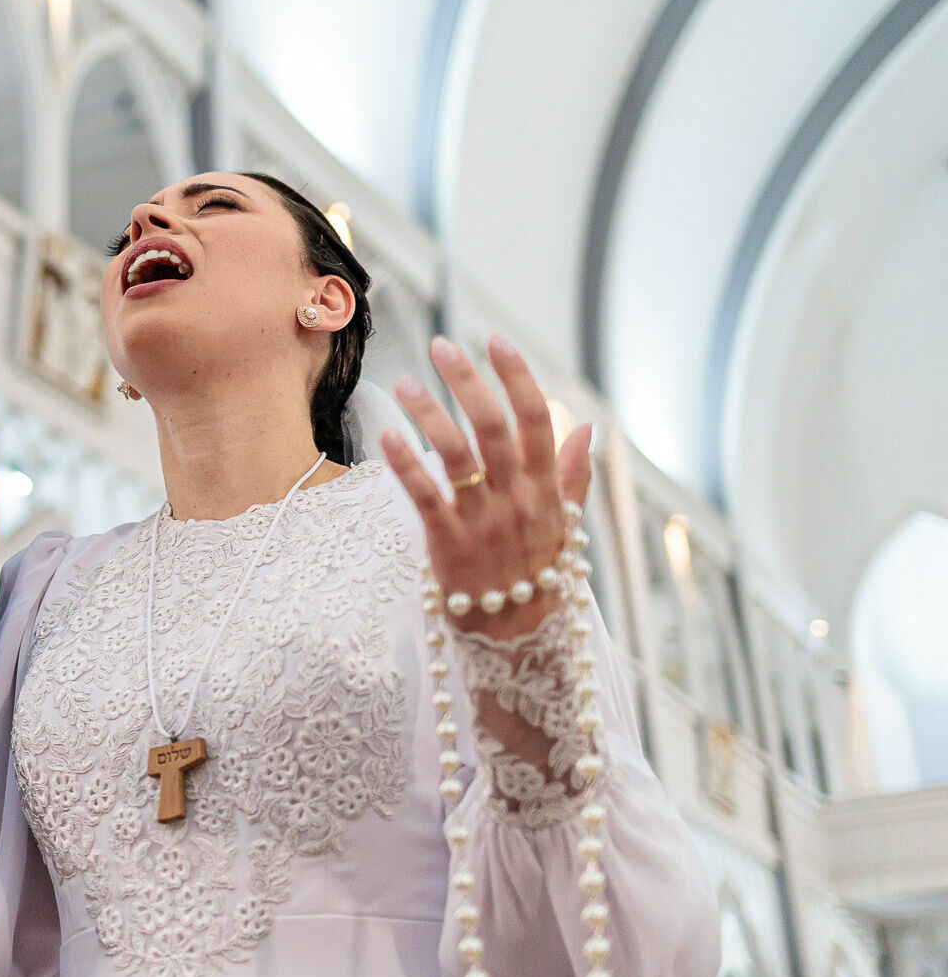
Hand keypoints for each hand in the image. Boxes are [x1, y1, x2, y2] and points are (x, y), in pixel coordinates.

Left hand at [379, 334, 593, 640]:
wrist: (515, 636)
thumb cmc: (537, 573)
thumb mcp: (565, 526)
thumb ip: (574, 476)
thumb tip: (589, 430)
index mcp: (545, 489)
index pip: (537, 419)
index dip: (518, 376)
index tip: (496, 340)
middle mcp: (517, 499)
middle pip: (494, 427)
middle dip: (468, 381)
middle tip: (442, 345)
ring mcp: (483, 521)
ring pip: (457, 454)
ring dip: (430, 413)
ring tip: (407, 382)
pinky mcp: (448, 544)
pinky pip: (424, 496)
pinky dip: (406, 464)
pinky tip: (387, 435)